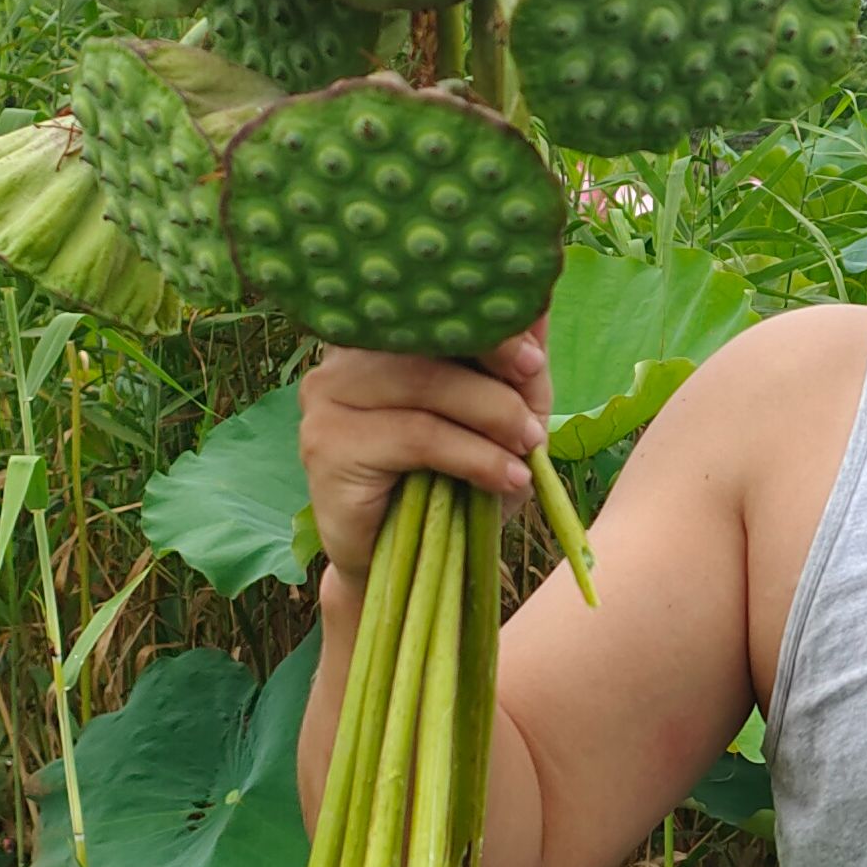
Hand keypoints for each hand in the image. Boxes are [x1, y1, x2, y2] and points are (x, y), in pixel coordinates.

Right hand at [295, 322, 552, 576]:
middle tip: (535, 423)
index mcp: (382, 337)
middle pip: (429, 341)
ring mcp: (328, 397)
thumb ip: (517, 366)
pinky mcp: (327, 444)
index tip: (533, 360)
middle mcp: (344, 356)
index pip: (433, 310)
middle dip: (496, 379)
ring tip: (526, 450)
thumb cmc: (456, 483)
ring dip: (491, 417)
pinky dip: (474, 456)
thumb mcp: (502, 420)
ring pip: (425, 385)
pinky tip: (506, 478)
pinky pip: (416, 435)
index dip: (488, 325)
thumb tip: (539, 302)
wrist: (409, 564)